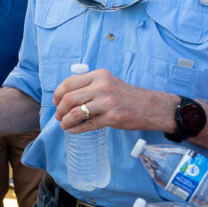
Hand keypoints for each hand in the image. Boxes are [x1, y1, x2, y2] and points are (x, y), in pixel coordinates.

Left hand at [53, 68, 173, 133]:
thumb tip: (65, 96)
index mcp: (99, 76)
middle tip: (58, 116)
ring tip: (64, 125)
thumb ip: (89, 85)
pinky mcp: (113, 118)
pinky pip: (88, 125)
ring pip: (76, 113)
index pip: (69, 83)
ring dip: (66, 121)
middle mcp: (102, 87)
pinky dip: (76, 129)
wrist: (152, 106)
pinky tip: (73, 130)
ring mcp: (108, 103)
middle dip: (59, 109)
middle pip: (69, 98)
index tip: (55, 102)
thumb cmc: (126, 95)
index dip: (58, 94)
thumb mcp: (108, 82)